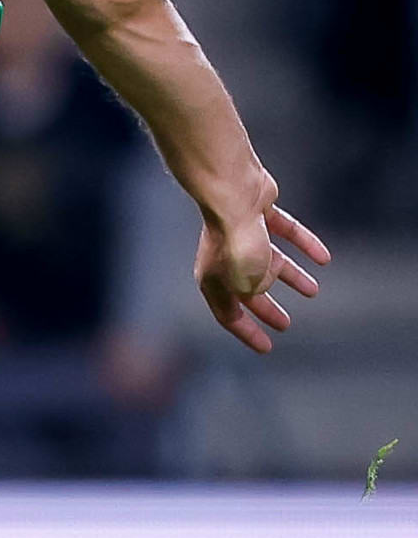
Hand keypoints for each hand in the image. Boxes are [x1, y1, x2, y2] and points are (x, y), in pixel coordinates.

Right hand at [196, 191, 328, 354]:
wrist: (231, 190)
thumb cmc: (236, 236)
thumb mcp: (247, 276)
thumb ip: (254, 289)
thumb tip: (260, 289)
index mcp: (213, 278)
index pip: (228, 314)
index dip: (248, 333)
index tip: (266, 347)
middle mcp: (224, 258)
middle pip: (248, 290)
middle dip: (267, 308)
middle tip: (286, 324)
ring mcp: (242, 234)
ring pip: (270, 260)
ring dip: (291, 277)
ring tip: (313, 290)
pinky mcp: (258, 213)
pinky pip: (284, 232)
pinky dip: (304, 245)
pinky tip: (323, 257)